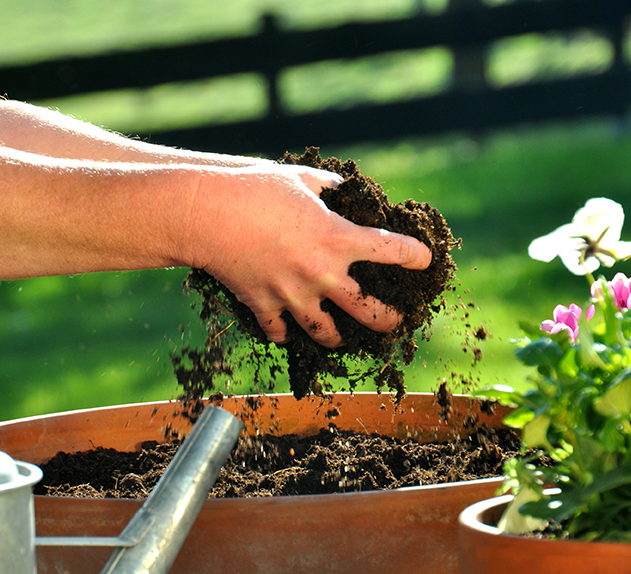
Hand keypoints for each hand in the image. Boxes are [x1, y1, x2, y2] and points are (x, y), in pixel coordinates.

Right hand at [191, 164, 431, 347]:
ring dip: (337, 337)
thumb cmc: (254, 188)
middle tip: (395, 321)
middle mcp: (322, 274)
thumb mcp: (299, 179)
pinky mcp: (264, 305)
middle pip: (369, 311)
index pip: (391, 250)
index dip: (414, 256)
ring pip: (326, 332)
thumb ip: (328, 187)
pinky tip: (286, 330)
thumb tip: (341, 189)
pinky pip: (279, 331)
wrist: (206, 213)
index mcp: (337, 239)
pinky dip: (284, 332)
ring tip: (340, 337)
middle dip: (388, 320)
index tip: (424, 261)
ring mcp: (293, 295)